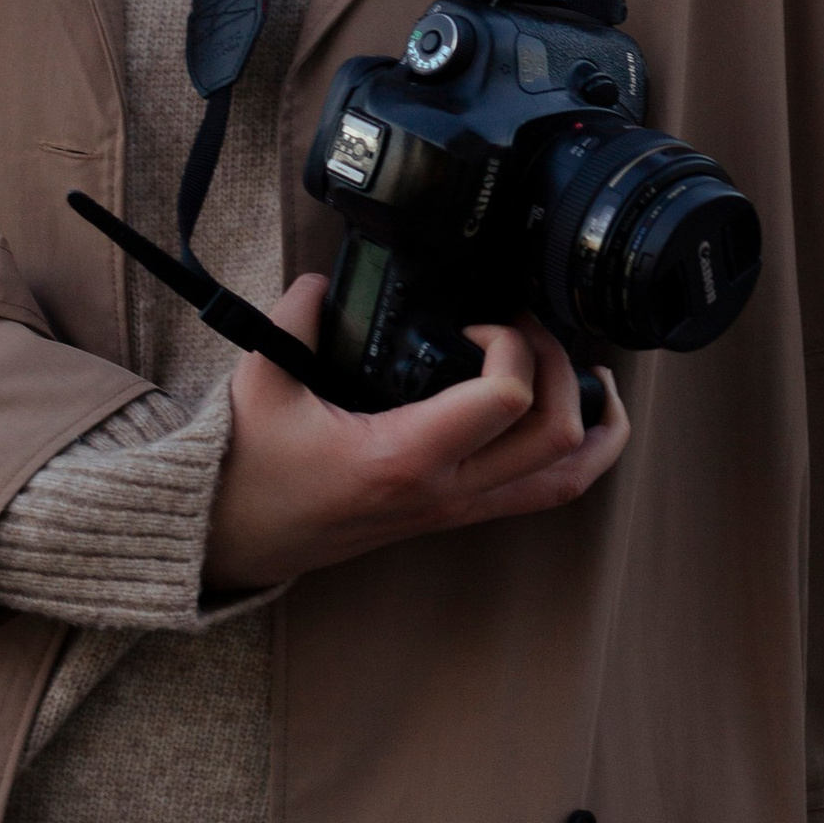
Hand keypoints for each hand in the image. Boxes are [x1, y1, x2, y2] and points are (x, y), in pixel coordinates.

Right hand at [204, 274, 628, 590]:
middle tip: (531, 328)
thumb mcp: (258, 383)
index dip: (511, 342)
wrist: (228, 544)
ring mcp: (454, 510)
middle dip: (562, 368)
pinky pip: (538, 494)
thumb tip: (323, 278)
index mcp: (403, 458)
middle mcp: (443, 492)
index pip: (505, 398)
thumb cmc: (245, 471)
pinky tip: (574, 417)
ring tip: (593, 374)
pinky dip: (574, 456)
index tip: (479, 318)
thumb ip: (294, 318)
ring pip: (563, 481)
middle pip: (557, 438)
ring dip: (595, 425)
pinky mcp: (453, 515)